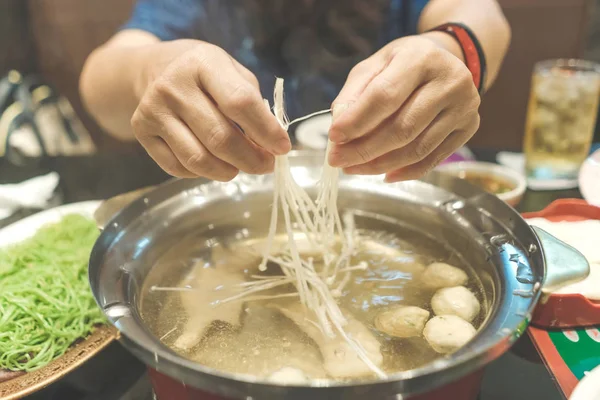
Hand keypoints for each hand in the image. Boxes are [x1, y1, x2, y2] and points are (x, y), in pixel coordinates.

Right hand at [131, 41, 289, 179]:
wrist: (154, 69)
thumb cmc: (205, 74)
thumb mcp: (233, 72)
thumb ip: (253, 105)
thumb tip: (272, 145)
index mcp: (204, 63)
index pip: (240, 102)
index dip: (266, 131)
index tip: (283, 148)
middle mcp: (174, 85)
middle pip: (220, 138)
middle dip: (251, 159)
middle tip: (266, 165)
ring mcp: (152, 109)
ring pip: (199, 159)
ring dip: (229, 171)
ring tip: (241, 167)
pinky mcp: (141, 131)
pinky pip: (178, 167)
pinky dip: (203, 173)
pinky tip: (214, 163)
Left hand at [328, 34, 480, 181]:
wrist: (444, 61)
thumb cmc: (402, 65)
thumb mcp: (374, 66)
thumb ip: (353, 94)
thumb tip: (339, 126)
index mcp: (421, 57)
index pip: (385, 96)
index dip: (357, 121)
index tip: (333, 138)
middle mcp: (450, 81)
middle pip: (402, 128)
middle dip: (365, 149)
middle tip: (338, 160)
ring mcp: (464, 107)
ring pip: (417, 149)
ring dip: (380, 164)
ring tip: (354, 168)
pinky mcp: (469, 128)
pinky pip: (433, 159)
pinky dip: (405, 172)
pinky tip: (383, 174)